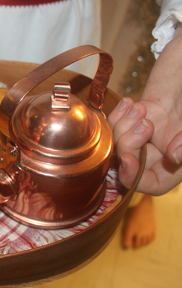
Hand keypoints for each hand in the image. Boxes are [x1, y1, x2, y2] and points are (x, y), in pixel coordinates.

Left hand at [108, 24, 181, 194]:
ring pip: (114, 143)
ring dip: (124, 124)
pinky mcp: (124, 130)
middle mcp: (147, 163)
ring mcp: (134, 146)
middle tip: (146, 123)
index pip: (147, 184)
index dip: (133, 175)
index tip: (127, 158)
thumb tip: (175, 156)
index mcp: (167, 172)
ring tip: (141, 108)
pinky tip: (130, 103)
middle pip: (125, 163)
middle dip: (130, 142)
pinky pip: (111, 127)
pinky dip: (118, 114)